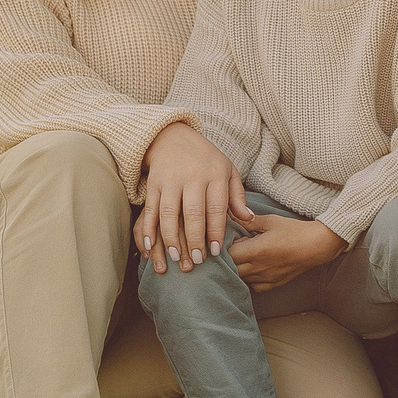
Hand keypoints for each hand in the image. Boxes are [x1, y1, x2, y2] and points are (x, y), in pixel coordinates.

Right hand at [136, 121, 242, 272]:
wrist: (173, 137)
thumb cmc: (205, 159)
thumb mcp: (227, 170)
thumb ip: (237, 195)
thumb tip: (248, 219)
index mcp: (215, 174)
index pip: (216, 208)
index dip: (216, 232)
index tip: (215, 251)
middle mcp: (192, 176)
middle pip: (193, 213)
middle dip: (194, 240)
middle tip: (196, 261)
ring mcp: (171, 180)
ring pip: (170, 213)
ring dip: (171, 239)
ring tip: (175, 258)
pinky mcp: (153, 183)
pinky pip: (150, 209)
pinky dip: (149, 229)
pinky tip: (151, 247)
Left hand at [227, 212, 347, 292]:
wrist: (316, 245)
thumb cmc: (294, 231)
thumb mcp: (271, 221)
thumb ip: (249, 221)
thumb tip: (232, 215)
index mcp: (256, 251)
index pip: (228, 255)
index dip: (225, 248)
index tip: (231, 240)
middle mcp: (258, 268)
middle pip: (231, 270)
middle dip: (230, 260)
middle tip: (237, 249)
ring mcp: (266, 278)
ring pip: (241, 279)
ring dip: (239, 269)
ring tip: (247, 257)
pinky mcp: (273, 284)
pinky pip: (253, 286)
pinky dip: (250, 278)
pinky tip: (256, 268)